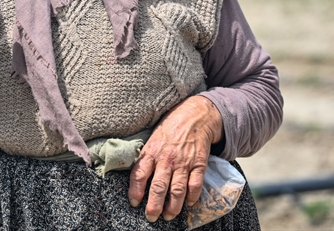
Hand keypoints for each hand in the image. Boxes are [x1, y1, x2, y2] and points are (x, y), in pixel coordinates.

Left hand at [128, 96, 223, 221]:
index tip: (134, 202)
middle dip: (154, 206)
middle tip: (151, 217)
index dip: (135, 190)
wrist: (195, 115)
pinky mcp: (199, 164)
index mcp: (152, 151)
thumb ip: (146, 157)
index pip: (139, 174)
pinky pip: (195, 185)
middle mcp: (167, 159)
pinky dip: (192, 197)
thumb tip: (136, 177)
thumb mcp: (152, 138)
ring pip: (177, 190)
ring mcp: (184, 162)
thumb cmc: (170, 128)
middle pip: (158, 187)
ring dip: (173, 207)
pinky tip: (189, 204)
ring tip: (168, 216)